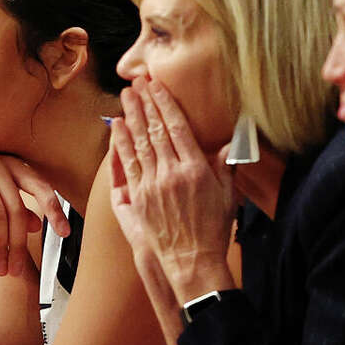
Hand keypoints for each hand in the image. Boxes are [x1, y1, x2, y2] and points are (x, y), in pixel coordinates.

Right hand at [0, 151, 68, 278]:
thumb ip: (14, 210)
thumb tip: (37, 225)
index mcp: (10, 164)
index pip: (39, 185)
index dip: (54, 209)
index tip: (65, 233)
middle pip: (16, 207)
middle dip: (18, 243)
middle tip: (16, 269)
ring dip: (0, 244)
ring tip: (0, 266)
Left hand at [108, 76, 236, 302]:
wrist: (193, 261)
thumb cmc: (213, 229)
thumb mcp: (228, 195)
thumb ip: (225, 166)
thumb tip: (228, 143)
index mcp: (196, 169)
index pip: (177, 128)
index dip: (165, 104)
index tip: (157, 86)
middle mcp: (172, 174)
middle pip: (155, 131)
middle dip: (145, 105)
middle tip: (137, 83)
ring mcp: (153, 186)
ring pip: (139, 145)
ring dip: (131, 118)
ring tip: (125, 97)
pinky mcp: (140, 199)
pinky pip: (128, 166)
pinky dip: (121, 145)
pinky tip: (117, 129)